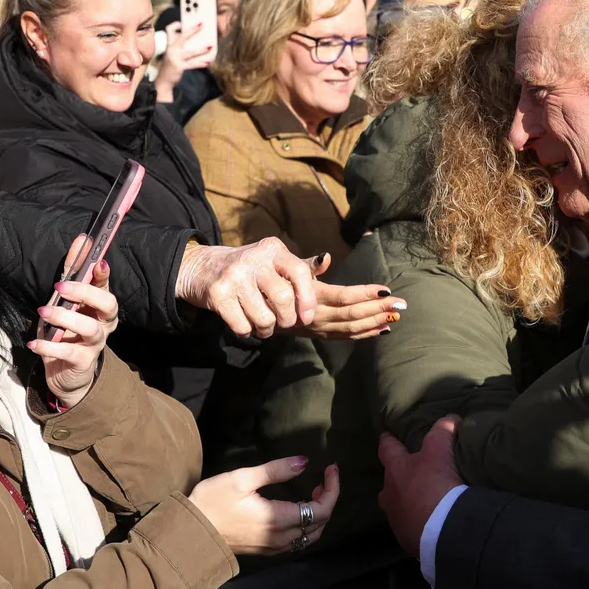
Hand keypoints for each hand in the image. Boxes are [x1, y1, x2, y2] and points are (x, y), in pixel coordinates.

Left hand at [28, 236, 119, 407]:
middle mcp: (103, 323)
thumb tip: (82, 240)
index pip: (106, 286)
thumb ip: (71, 274)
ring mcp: (95, 343)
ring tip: (43, 312)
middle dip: (86, 293)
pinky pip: (70, 353)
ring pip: (90, 328)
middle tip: (60, 288)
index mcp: (100, 307)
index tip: (98, 261)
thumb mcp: (64, 302)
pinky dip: (50, 347)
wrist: (66, 373)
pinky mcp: (83, 362)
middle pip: (108, 305)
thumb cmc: (65, 332)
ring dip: (66, 318)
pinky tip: (34, 343)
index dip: (103, 275)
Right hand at [154, 20, 214, 102]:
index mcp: (170, 45)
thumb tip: (199, 41)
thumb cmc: (171, 66)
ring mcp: (175, 58)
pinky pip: (193, 64)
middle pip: (182, 37)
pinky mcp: (179, 67)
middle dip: (193, 30)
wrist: (164, 81)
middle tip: (202, 24)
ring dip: (201, 49)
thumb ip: (182, 47)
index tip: (182, 22)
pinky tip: (208, 63)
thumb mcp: (173, 54)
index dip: (175, 25)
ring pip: (190, 52)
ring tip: (210, 46)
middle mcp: (171, 49)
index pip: (169, 30)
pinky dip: (201, 63)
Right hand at [176, 239, 405, 339]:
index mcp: (281, 257)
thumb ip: (304, 268)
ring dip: (276, 328)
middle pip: (309, 305)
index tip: (385, 295)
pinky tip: (251, 328)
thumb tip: (327, 259)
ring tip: (274, 324)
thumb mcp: (278, 264)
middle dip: (354, 316)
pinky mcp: (219, 297)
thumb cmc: (250, 271)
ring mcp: (240, 281)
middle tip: (387, 318)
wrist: (201, 271)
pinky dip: (251, 331)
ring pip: (275, 321)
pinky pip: (246, 327)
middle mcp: (263, 265)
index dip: (357, 293)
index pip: (322, 280)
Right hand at [190, 457, 339, 555]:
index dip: (333, 489)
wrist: (189, 533)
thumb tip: (304, 462)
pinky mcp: (265, 550)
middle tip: (324, 479)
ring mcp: (273, 547)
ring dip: (318, 514)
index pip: (321, 510)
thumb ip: (276, 470)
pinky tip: (297, 509)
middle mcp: (280, 538)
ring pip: (310, 536)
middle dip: (328, 500)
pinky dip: (306, 525)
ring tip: (313, 491)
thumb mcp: (242, 479)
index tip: (331, 469)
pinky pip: (296, 541)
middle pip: (320, 524)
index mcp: (279, 519)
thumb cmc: (213, 502)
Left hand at [377, 416, 462, 557]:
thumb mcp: (440, 451)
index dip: (388, 440)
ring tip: (421, 499)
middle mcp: (389, 494)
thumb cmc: (435, 483)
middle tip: (410, 471)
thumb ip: (443, 430)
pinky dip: (416, 520)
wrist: (441, 529)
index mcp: (395, 470)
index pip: (386, 449)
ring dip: (406, 500)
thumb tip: (450, 418)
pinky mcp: (406, 538)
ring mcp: (395, 518)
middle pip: (389, 481)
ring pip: (397, 504)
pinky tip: (428, 520)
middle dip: (397, 476)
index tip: (385, 434)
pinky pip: (409, 525)